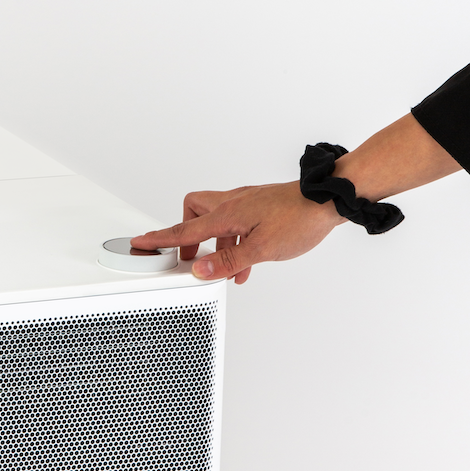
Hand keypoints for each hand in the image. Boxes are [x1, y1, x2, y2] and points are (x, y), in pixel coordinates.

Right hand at [130, 182, 344, 283]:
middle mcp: (233, 203)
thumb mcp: (262, 249)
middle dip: (187, 234)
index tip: (140, 242)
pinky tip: (248, 258)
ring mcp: (247, 203)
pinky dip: (234, 239)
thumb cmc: (300, 219)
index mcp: (227, 214)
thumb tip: (199, 270)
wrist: (329, 200)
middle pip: (193, 212)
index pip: (185, 229)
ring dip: (216, 243)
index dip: (160, 239)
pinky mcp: (260, 206)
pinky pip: (236, 222)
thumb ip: (228, 260)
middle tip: (188, 256)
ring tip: (225, 267)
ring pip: (216, 219)